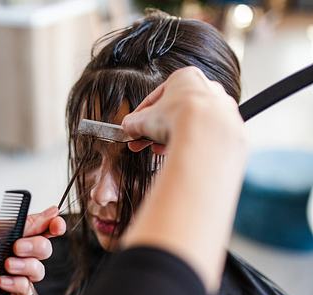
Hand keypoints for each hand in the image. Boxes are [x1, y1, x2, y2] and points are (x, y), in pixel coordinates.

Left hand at [0, 206, 65, 294]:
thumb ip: (26, 223)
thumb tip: (51, 211)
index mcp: (10, 233)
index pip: (41, 229)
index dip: (53, 227)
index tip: (56, 225)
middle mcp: (12, 252)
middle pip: (44, 250)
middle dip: (36, 248)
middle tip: (16, 248)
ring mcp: (9, 273)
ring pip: (38, 272)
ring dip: (25, 268)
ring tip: (5, 266)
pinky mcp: (4, 294)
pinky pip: (26, 291)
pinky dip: (16, 285)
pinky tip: (0, 282)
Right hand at [122, 66, 241, 153]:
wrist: (207, 136)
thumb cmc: (176, 118)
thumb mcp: (143, 120)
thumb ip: (133, 123)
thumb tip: (127, 128)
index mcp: (186, 77)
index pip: (158, 97)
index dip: (142, 116)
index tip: (134, 128)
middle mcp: (209, 87)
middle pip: (176, 110)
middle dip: (158, 129)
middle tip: (144, 143)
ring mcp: (223, 107)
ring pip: (193, 123)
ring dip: (174, 136)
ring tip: (161, 151)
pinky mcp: (232, 127)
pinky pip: (208, 135)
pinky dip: (193, 143)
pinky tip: (180, 153)